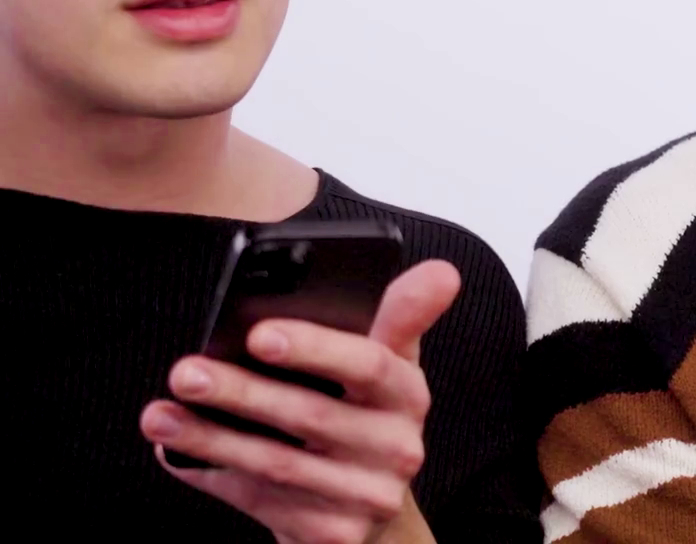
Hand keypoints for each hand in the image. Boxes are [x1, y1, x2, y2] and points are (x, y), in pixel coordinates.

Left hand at [140, 259, 460, 543]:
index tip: (260, 333)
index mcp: (407, 392)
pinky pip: (261, 501)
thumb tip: (440, 272)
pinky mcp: (332, 533)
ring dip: (211, 437)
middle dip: (242, 391)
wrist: (371, 509)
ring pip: (277, 463)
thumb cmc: (367, 417)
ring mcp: (366, 495)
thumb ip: (401, 314)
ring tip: (160, 414)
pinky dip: (214, 476)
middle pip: (312, 415)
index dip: (315, 348)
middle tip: (186, 372)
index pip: (369, 364)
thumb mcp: (390, 363)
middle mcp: (397, 446)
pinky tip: (176, 455)